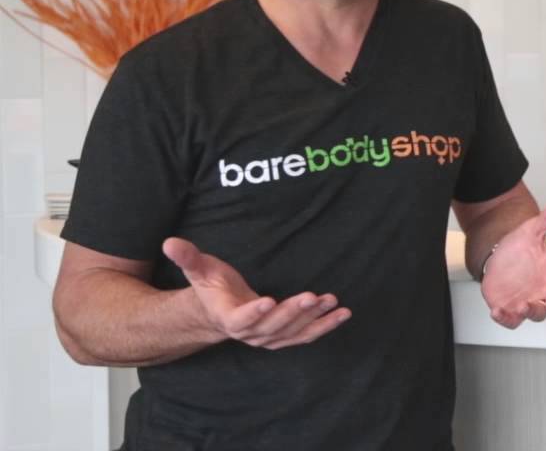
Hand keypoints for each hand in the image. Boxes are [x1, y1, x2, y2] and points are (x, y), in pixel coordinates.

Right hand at [162, 237, 350, 350]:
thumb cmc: (212, 288)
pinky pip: (306, 335)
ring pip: (292, 332)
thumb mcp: (199, 270)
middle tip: (311, 297)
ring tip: (331, 301)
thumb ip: (188, 257)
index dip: (253, 312)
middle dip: (292, 313)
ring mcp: (268, 337)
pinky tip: (342, 313)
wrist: (219, 313)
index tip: (268, 300)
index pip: (240, 319)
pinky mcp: (284, 336)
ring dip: (314, 319)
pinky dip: (325, 326)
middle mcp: (249, 332)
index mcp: (228, 317)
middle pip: (272, 326)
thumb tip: (169, 241)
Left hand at [480, 200, 545, 328]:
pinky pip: (512, 321)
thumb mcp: (532, 230)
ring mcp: (530, 300)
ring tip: (524, 306)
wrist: (498, 257)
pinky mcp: (512, 309)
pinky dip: (505, 319)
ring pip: (539, 313)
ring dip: (534, 312)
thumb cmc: (521, 248)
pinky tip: (497, 311)